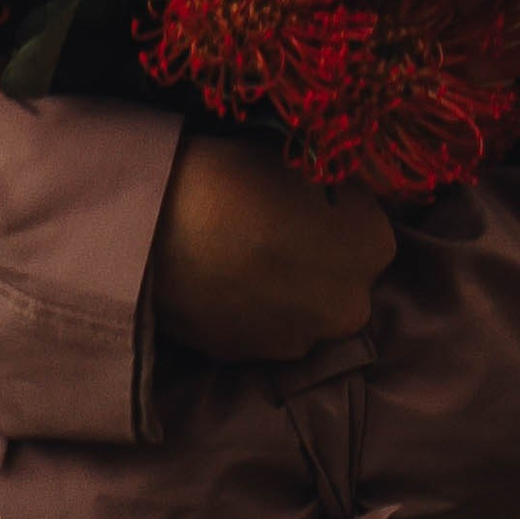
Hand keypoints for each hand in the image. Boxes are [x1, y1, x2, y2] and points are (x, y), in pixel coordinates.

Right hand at [152, 134, 394, 362]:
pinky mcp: (249, 358)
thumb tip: (322, 196)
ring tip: (240, 249)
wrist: (148, 234)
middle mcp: (348, 308)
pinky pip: (262, 324)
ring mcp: (298, 343)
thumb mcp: (291, 159)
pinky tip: (219, 275)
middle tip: (274, 220)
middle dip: (320, 250)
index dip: (336, 201)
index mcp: (370, 249)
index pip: (367, 218)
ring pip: (302, 304)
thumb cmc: (229, 181)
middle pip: (342, 272)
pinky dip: (250, 305)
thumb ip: (321, 187)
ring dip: (285, 282)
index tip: (304, 188)